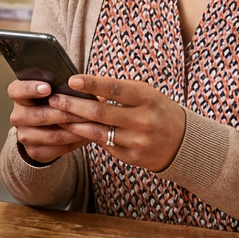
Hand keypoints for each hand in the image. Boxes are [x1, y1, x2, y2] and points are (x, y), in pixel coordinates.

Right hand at [7, 79, 88, 163]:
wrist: (45, 128)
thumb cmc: (52, 101)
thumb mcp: (52, 89)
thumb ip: (59, 85)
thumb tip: (78, 83)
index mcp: (18, 95)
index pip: (17, 90)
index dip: (31, 89)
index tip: (47, 88)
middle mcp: (18, 116)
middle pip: (40, 115)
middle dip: (66, 112)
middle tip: (87, 108)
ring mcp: (24, 135)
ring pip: (53, 135)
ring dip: (76, 129)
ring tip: (93, 123)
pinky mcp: (34, 151)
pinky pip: (59, 148)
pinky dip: (76, 141)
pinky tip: (89, 134)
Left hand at [49, 75, 186, 172]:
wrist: (184, 143)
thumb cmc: (158, 110)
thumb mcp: (146, 94)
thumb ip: (119, 91)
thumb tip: (85, 87)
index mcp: (147, 98)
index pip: (115, 89)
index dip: (92, 84)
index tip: (71, 80)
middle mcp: (142, 120)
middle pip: (100, 112)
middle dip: (73, 105)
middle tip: (54, 99)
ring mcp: (137, 141)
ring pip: (97, 132)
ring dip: (74, 123)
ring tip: (57, 115)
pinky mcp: (131, 157)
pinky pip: (103, 145)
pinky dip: (87, 137)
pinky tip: (74, 130)